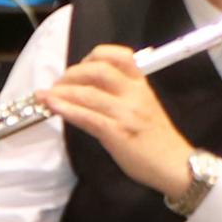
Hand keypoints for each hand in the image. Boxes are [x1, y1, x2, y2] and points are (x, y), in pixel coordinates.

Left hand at [37, 47, 188, 196]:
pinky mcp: (117, 133)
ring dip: (61, 92)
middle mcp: (134, 94)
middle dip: (71, 74)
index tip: (79, 66)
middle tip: (57, 84)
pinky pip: (87, 117)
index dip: (93, 56)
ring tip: (45, 96)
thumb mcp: (144, 108)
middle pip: (97, 70)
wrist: (175, 165)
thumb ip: (121, 95)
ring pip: (87, 93)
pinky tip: (53, 107)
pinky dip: (66, 109)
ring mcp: (126, 113)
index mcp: (142, 85)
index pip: (119, 56)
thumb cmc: (157, 140)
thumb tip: (89, 89)